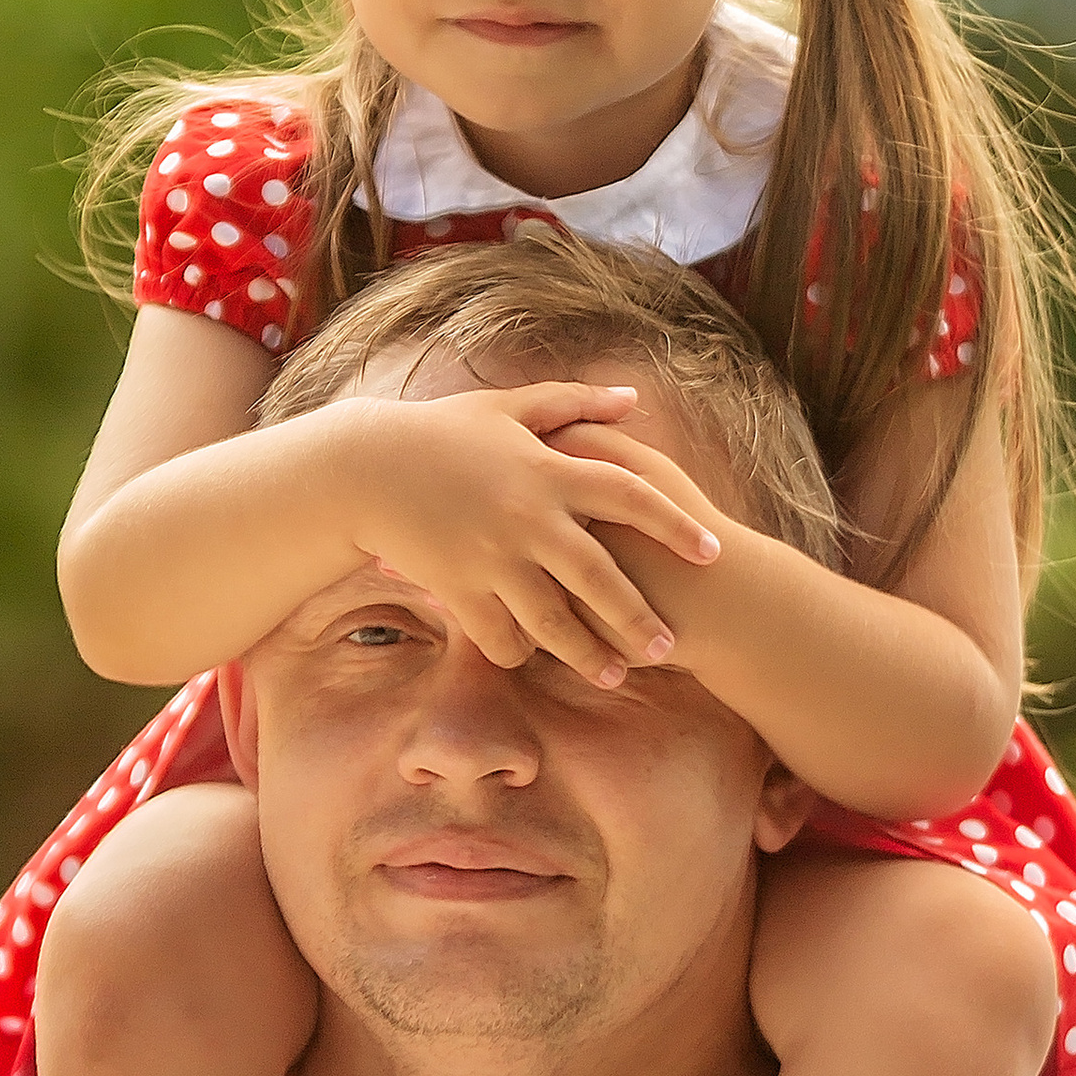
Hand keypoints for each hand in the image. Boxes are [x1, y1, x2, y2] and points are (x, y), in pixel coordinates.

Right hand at [329, 385, 720, 686]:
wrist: (364, 466)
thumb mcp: (508, 407)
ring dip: (587, 653)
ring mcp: (492, 557)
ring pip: (553, 620)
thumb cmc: (441, 432)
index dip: (674, 525)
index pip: (629, 497)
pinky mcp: (458, 587)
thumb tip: (633, 401)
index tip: (711, 553)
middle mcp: (527, 517)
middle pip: (599, 576)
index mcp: (548, 469)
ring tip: (616, 675)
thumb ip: (574, 403)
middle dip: (636, 616)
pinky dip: (518, 650)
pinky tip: (533, 659)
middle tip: (668, 645)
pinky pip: (499, 633)